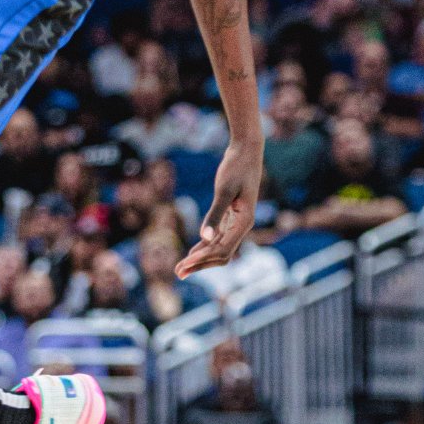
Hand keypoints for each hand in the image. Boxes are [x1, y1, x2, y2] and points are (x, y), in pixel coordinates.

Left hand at [177, 135, 264, 277]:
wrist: (246, 151)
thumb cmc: (236, 167)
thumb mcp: (223, 190)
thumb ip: (215, 215)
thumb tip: (205, 238)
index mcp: (244, 222)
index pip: (222, 250)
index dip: (202, 260)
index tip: (183, 264)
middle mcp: (243, 226)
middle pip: (221, 255)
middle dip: (200, 265)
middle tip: (177, 273)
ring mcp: (238, 222)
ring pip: (219, 248)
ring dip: (201, 259)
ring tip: (181, 268)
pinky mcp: (231, 216)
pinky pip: (218, 238)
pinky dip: (205, 247)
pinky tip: (192, 253)